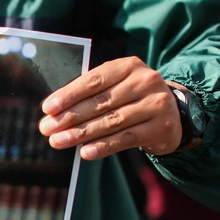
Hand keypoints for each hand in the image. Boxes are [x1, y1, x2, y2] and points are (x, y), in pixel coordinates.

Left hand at [38, 56, 181, 159]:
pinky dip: (103, 146)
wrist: (173, 113)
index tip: (47, 108)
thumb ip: (90, 94)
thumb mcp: (116, 87)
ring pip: (111, 121)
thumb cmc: (131, 98)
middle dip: (70, 117)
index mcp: (129, 66)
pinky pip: (126, 139)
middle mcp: (145, 82)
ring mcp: (155, 105)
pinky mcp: (160, 128)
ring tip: (58, 142)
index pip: (94, 80)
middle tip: (47, 129)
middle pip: (100, 102)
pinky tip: (85, 152)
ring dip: (81, 134)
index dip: (69, 95)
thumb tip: (54, 113)